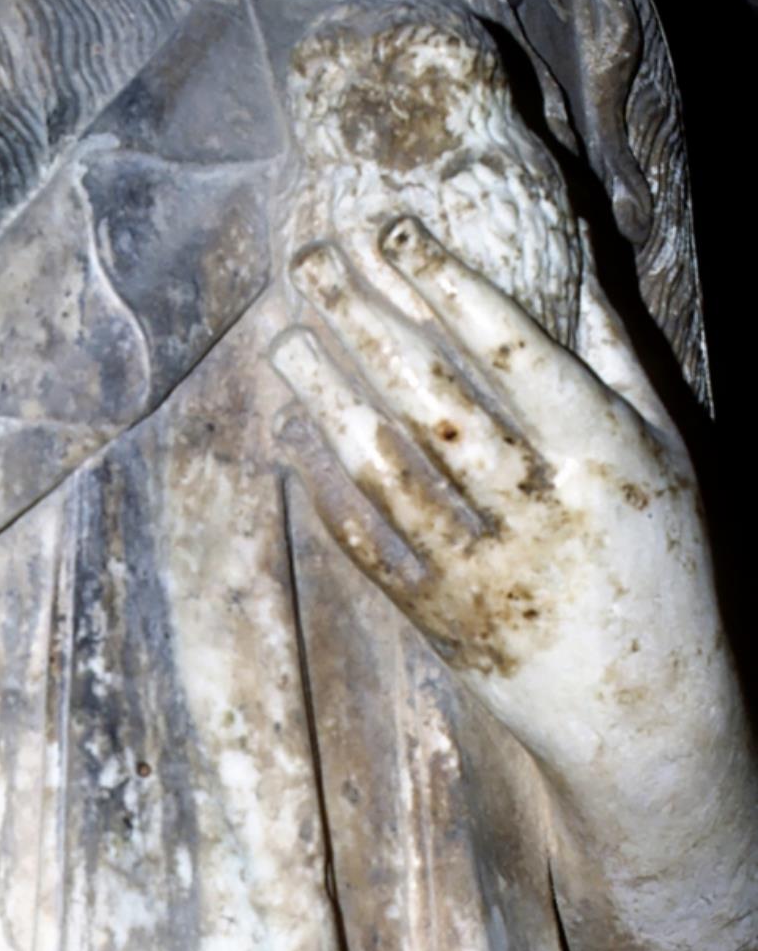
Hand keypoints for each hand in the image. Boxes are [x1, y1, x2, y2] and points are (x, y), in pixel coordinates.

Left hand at [270, 216, 721, 795]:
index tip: (392, 232)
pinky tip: (295, 442)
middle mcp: (546, 509)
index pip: (514, 349)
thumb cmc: (660, 566)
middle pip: (437, 395)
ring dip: (329, 398)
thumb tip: (577, 248)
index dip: (448, 286)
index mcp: (606, 454)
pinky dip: (331, 496)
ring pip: (391, 469)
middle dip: (367, 319)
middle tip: (308, 260)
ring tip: (284, 338)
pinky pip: (374, 548)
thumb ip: (617, 356)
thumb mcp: (667, 456)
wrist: (650, 718)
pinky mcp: (448, 624)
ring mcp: (491, 571)